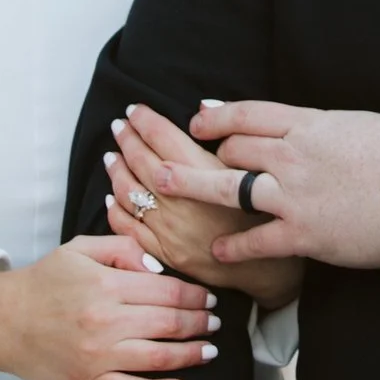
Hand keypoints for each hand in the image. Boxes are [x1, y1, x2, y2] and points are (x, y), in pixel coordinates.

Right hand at [0, 236, 217, 379]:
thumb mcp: (79, 249)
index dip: (196, 295)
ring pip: (160, 357)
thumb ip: (123, 249)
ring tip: (209, 350)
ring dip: (192, 354)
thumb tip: (160, 268)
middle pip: (171, 323)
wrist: (2, 321)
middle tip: (215, 322)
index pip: (168, 290)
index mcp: (106, 286)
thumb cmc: (43, 283)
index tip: (209, 297)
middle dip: (200, 323)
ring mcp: (98, 355)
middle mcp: (106, 322)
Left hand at [104, 106, 303, 309]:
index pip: (162, 137)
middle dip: (127, 139)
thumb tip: (201, 115)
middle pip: (141, 161)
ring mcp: (168, 228)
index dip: (144, 120)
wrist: (267, 269)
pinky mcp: (163, 252)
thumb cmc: (263, 218)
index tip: (134, 110)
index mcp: (203, 174)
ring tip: (112, 156)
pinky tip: (114, 197)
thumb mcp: (250, 173)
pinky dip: (116, 209)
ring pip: (130, 192)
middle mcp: (181, 200)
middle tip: (119, 126)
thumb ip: (223, 146)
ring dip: (117, 170)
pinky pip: (128, 227)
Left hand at [112, 98, 379, 271]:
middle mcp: (293, 155)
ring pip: (228, 187)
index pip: (249, 113)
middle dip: (207, 154)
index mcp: (309, 125)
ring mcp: (294, 195)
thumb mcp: (357, 124)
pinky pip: (255, 240)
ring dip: (189, 186)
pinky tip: (217, 253)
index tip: (198, 120)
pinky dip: (233, 247)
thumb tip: (300, 125)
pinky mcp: (303, 234)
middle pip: (233, 148)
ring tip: (163, 187)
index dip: (218, 116)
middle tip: (185, 161)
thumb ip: (321, 126)